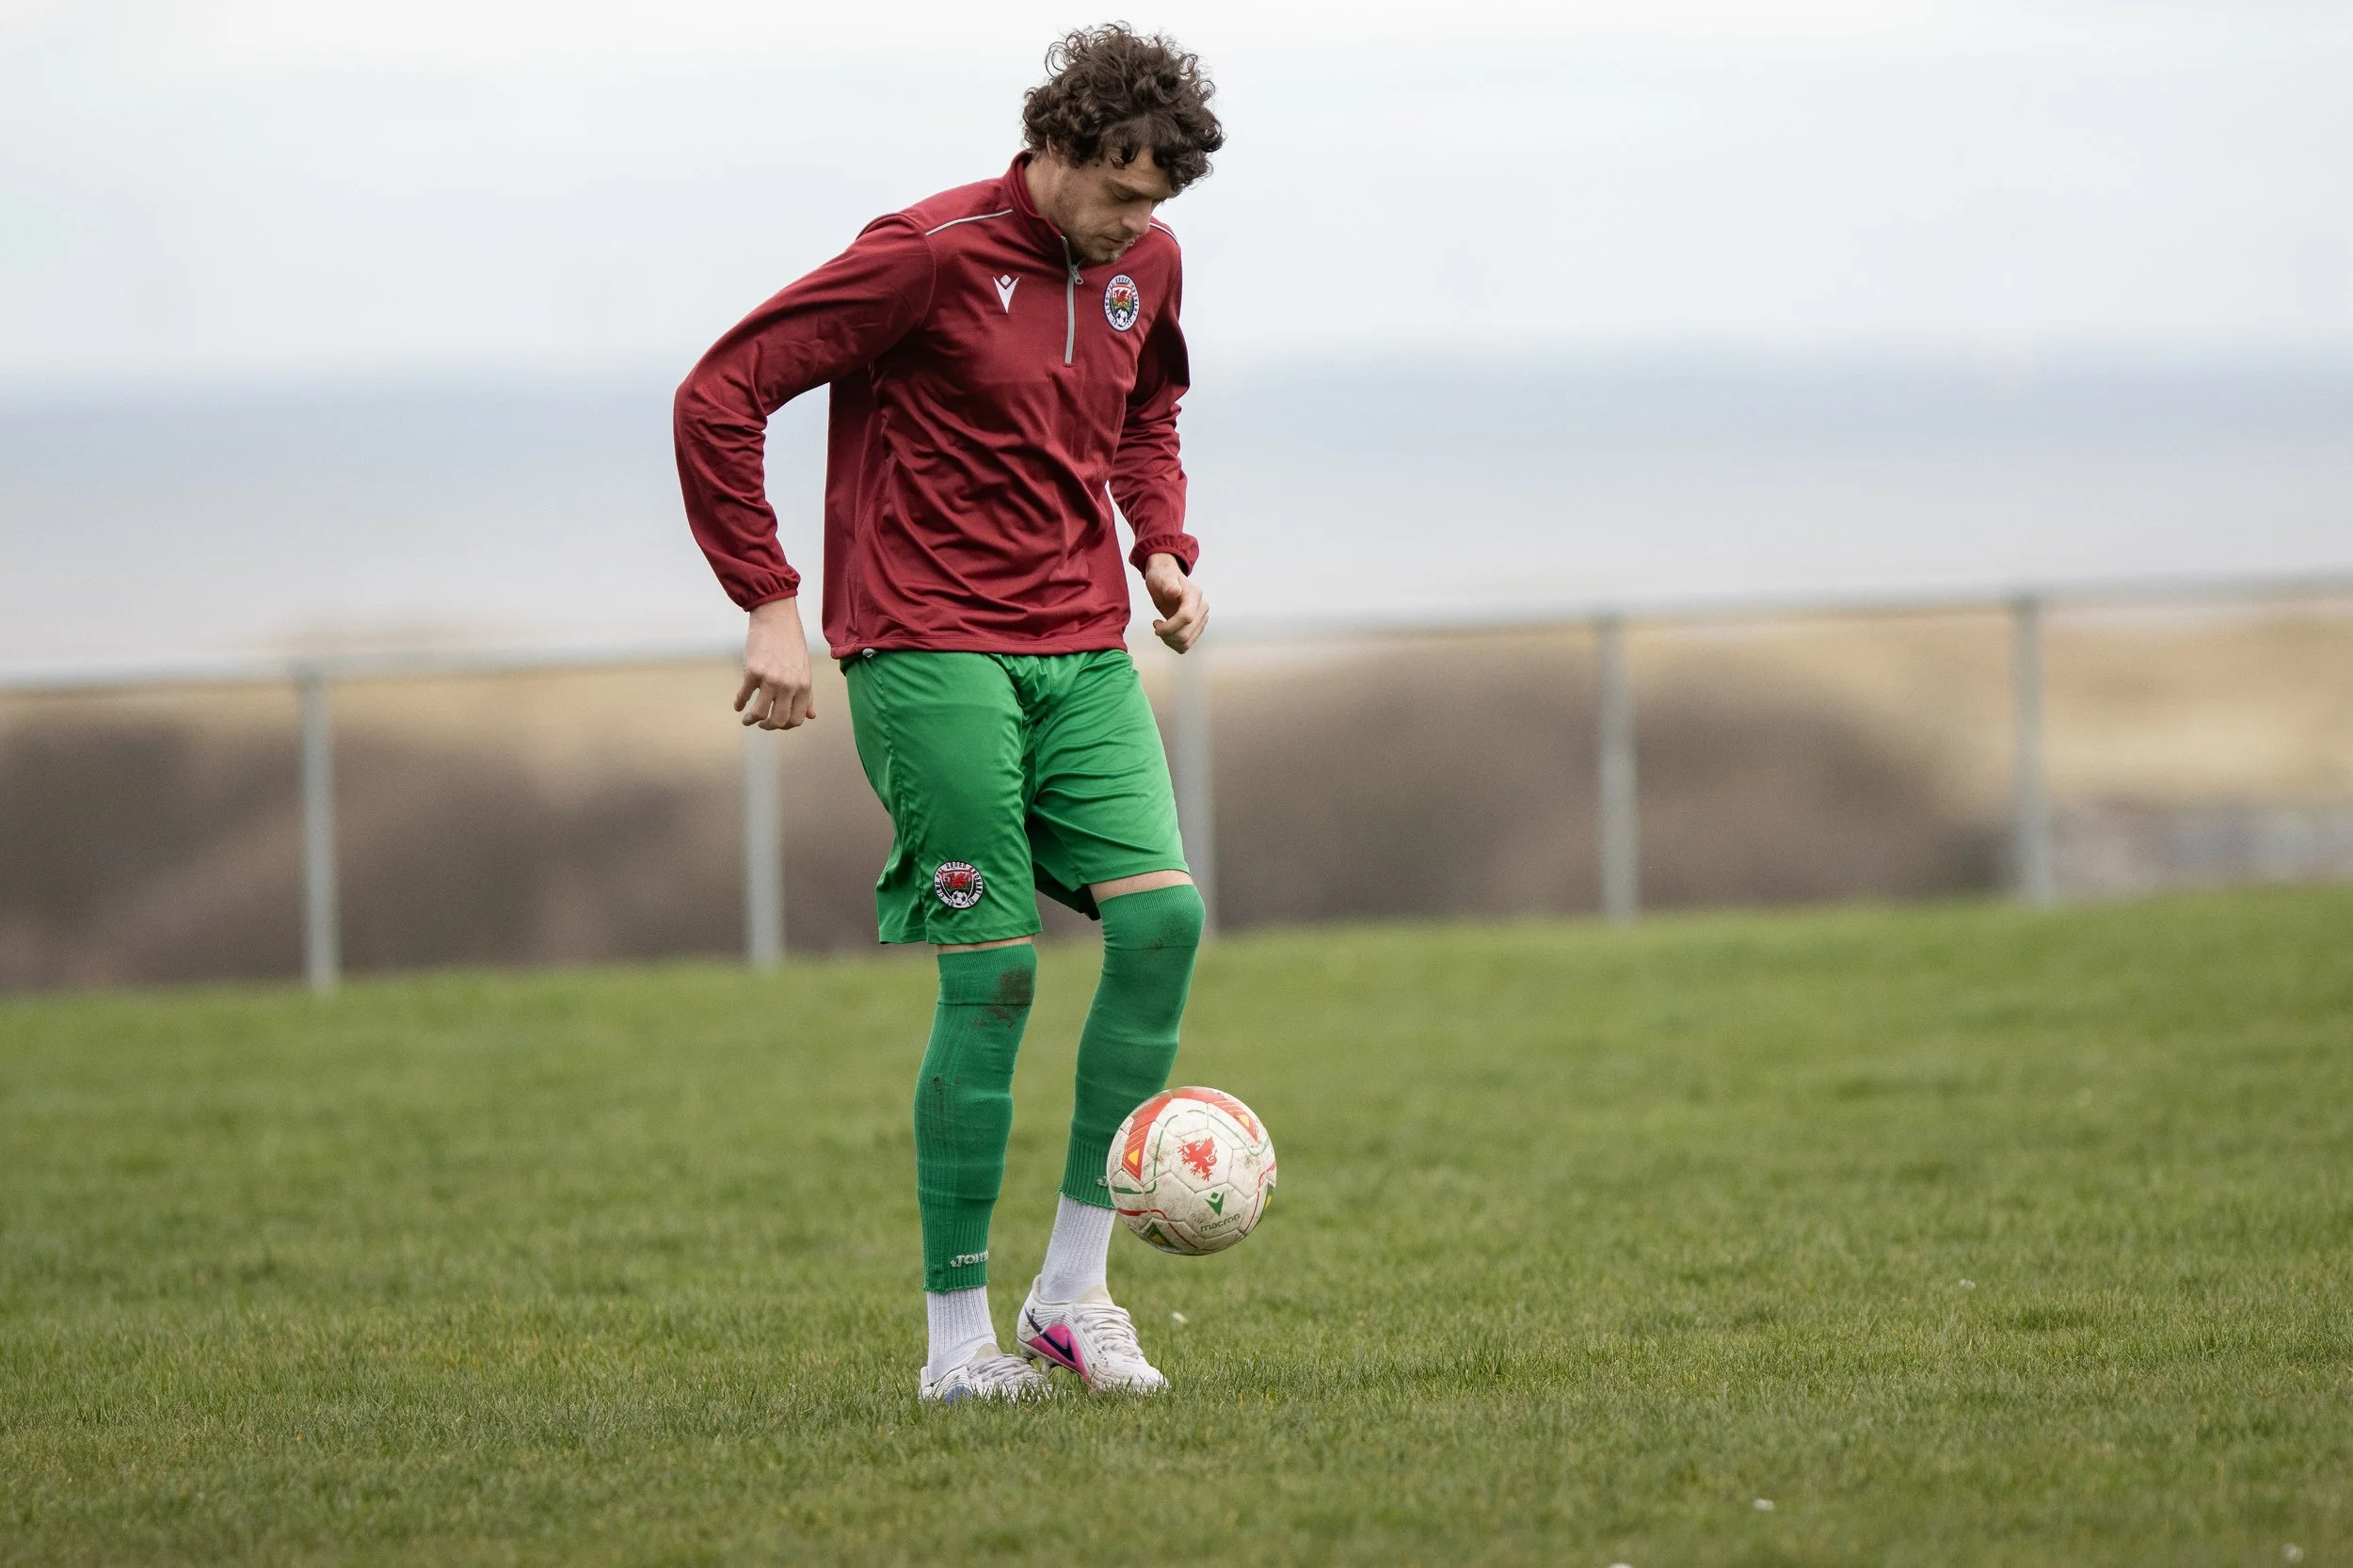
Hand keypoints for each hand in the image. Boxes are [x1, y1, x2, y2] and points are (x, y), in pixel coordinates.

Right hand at [736, 596, 815, 729]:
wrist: (776, 619)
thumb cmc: (792, 644)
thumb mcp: (804, 669)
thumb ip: (807, 694)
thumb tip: (811, 716)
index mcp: (804, 686)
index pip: (797, 719)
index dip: (786, 725)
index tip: (777, 723)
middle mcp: (789, 685)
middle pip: (778, 720)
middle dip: (768, 727)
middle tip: (761, 725)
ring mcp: (770, 679)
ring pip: (759, 713)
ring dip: (750, 720)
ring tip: (747, 720)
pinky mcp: (752, 672)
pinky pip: (744, 695)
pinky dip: (739, 703)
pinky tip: (738, 705)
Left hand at [1144, 552, 1206, 653]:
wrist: (1167, 577)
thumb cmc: (1163, 577)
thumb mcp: (1161, 577)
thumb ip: (1168, 584)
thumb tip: (1174, 591)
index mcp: (1194, 595)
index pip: (1186, 617)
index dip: (1170, 626)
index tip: (1155, 625)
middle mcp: (1202, 608)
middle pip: (1187, 633)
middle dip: (1167, 635)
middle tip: (1156, 627)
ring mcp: (1201, 619)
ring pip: (1187, 642)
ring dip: (1170, 641)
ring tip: (1161, 629)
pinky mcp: (1197, 628)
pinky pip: (1187, 644)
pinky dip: (1174, 643)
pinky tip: (1167, 633)